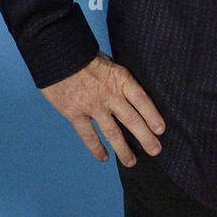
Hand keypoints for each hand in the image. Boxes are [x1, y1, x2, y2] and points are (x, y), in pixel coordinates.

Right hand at [40, 52, 164, 166]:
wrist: (56, 54)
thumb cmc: (84, 56)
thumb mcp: (110, 62)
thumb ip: (119, 80)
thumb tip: (131, 94)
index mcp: (121, 79)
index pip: (142, 101)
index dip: (153, 116)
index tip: (161, 130)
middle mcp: (110, 95)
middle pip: (132, 120)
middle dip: (146, 138)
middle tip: (155, 150)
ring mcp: (92, 106)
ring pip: (112, 132)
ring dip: (123, 149)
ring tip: (131, 162)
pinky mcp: (74, 113)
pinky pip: (88, 135)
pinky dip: (96, 148)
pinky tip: (103, 158)